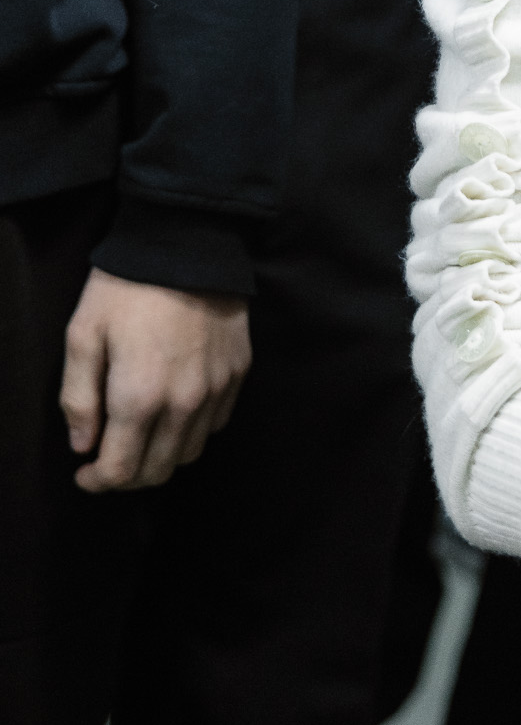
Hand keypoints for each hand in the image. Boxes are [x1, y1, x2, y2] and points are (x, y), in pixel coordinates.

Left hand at [61, 270, 249, 492]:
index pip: (120, 469)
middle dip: (128, 477)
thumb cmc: (125, 287)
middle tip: (109, 462)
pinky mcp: (238, 373)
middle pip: (158, 471)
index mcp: (139, 397)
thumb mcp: (82, 335)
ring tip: (142, 440)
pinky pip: (215, 423)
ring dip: (161, 457)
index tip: (84, 474)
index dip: (98, 481)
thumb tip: (83, 445)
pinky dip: (192, 431)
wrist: (186, 242)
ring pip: (190, 452)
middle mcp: (183, 404)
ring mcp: (216, 389)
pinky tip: (174, 412)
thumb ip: (77, 397)